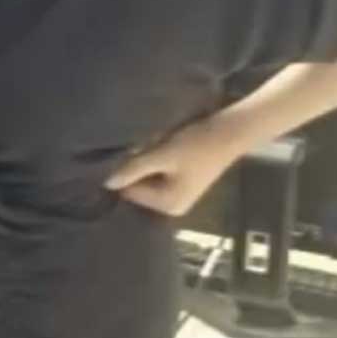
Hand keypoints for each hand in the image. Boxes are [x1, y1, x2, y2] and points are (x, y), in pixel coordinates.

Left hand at [105, 115, 246, 218]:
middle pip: (137, 187)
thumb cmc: (197, 145)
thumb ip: (134, 169)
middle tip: (138, 147)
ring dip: (145, 162)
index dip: (123, 173)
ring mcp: (177, 194)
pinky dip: (155, 161)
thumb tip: (106, 183)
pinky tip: (158, 146)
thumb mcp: (163, 155)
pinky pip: (157, 174)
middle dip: (135, 168)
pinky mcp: (181, 182)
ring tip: (151, 145)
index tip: (120, 154)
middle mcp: (171, 207)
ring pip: (146, 178)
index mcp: (167, 206)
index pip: (129, 192)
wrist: (231, 130)